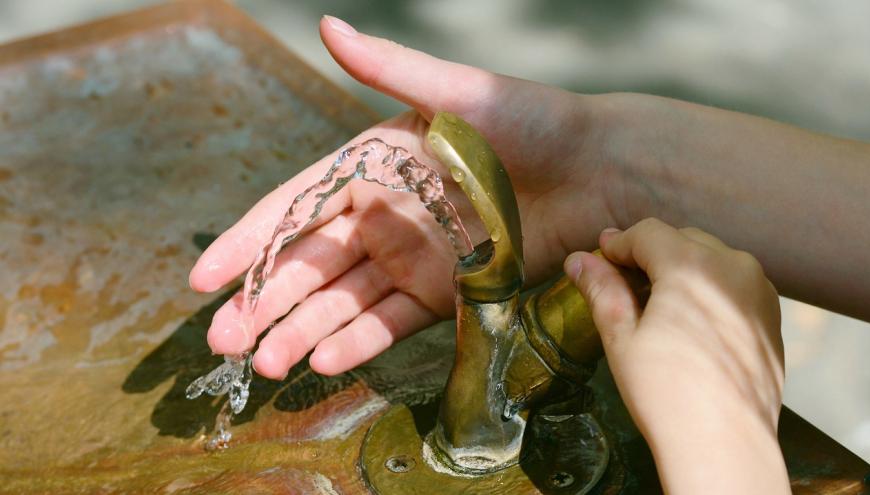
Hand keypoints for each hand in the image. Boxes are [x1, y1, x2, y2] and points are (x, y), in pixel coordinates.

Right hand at [189, 17, 615, 377]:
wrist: (598, 170)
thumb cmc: (531, 121)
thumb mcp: (456, 92)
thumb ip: (390, 68)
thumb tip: (327, 24)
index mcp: (371, 166)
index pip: (294, 207)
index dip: (248, 242)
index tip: (204, 277)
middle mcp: (382, 215)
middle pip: (309, 265)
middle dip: (263, 302)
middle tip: (222, 339)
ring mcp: (410, 258)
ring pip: (342, 301)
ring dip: (302, 331)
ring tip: (266, 362)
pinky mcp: (445, 292)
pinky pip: (391, 320)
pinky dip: (358, 341)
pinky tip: (323, 361)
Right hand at [564, 218, 789, 493]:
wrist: (724, 443)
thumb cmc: (667, 392)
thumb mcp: (622, 337)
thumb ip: (602, 290)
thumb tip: (578, 260)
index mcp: (692, 266)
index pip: (648, 234)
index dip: (619, 243)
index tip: (600, 256)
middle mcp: (733, 267)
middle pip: (682, 240)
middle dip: (649, 252)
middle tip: (620, 275)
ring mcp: (759, 291)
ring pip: (712, 258)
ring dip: (681, 267)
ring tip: (654, 298)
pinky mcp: (772, 316)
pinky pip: (735, 283)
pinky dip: (708, 287)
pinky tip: (689, 317)